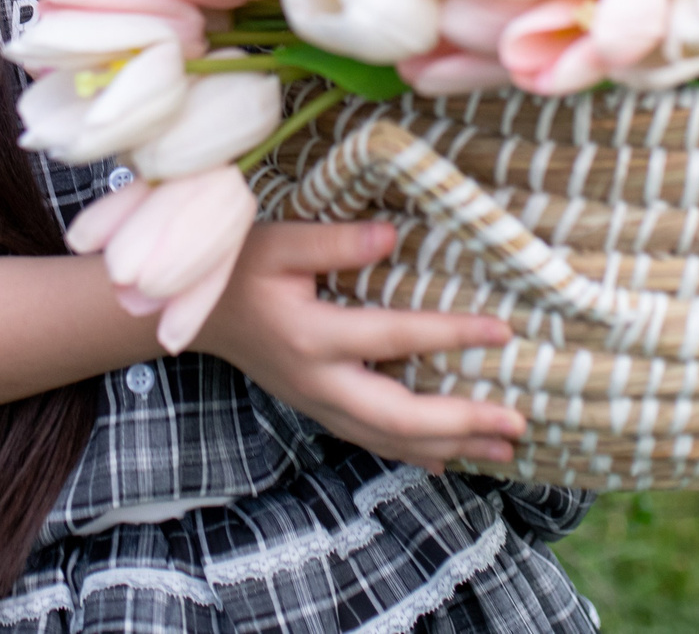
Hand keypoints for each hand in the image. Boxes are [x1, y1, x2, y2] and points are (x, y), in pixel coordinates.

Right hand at [191, 220, 527, 472]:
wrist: (182, 315)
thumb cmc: (235, 268)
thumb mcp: (279, 242)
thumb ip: (335, 241)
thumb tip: (393, 237)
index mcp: (312, 335)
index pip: (395, 337)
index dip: (451, 333)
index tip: (503, 331)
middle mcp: (317, 381)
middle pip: (398, 417)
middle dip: (461, 423)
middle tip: (516, 425)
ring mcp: (315, 403)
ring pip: (388, 439)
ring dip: (447, 447)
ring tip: (502, 452)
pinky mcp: (315, 409)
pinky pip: (371, 439)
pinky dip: (412, 454)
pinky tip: (447, 461)